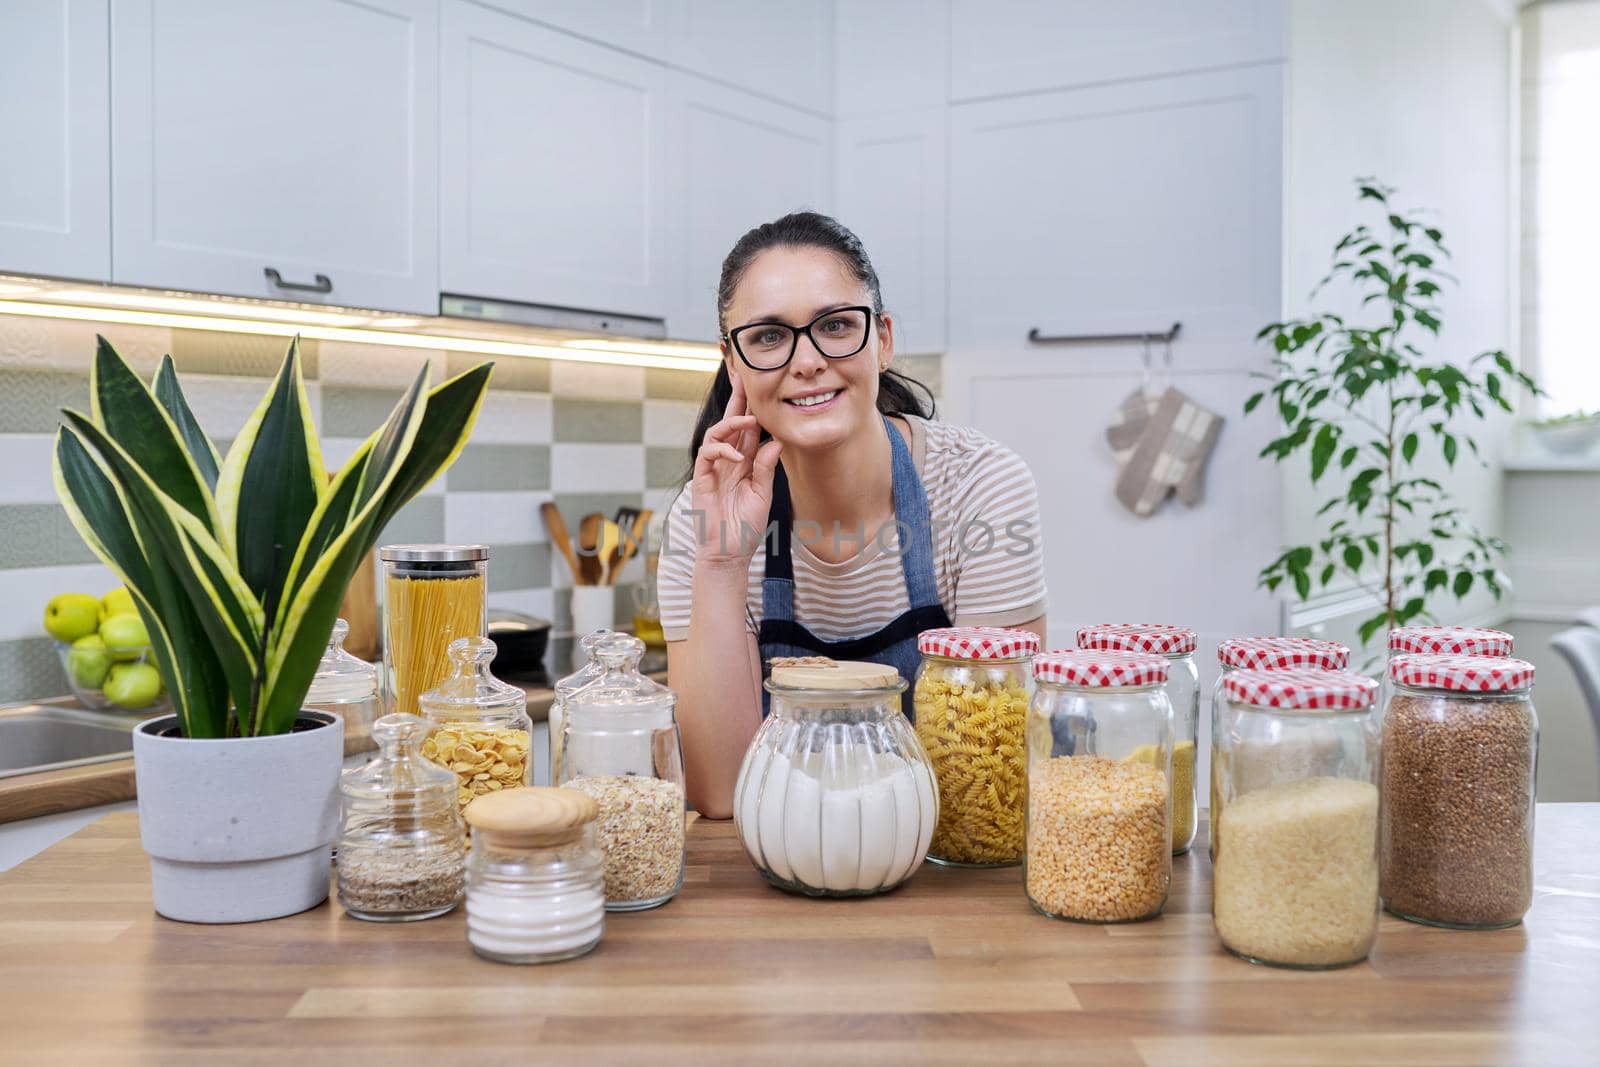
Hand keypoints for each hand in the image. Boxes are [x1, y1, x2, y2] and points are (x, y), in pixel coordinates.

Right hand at [690, 373, 782, 566]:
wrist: (728, 553)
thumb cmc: (745, 527)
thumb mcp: (763, 495)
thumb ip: (765, 468)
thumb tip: (775, 441)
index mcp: (744, 462)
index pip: (747, 429)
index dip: (752, 407)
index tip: (759, 385)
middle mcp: (728, 460)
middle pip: (730, 423)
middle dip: (736, 399)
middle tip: (741, 375)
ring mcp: (713, 469)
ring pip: (716, 434)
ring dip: (731, 424)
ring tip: (748, 420)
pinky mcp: (702, 479)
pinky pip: (707, 455)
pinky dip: (721, 450)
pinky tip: (735, 455)